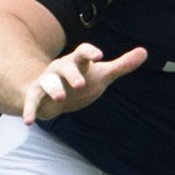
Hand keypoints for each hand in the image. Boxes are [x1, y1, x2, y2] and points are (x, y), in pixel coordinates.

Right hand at [21, 43, 146, 123]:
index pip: (83, 52)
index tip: (99, 56)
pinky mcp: (36, 95)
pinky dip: (30, 110)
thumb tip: (144, 52)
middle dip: (71, 74)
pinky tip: (29, 122)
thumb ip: (122, 65)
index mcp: (77, 62)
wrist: (53, 92)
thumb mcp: (103, 74)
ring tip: (60, 99)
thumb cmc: (82, 80)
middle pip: (65, 67)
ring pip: (48, 82)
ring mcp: (47, 81)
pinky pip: (32, 101)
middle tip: (79, 84)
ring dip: (53, 89)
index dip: (89, 52)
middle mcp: (60, 69)